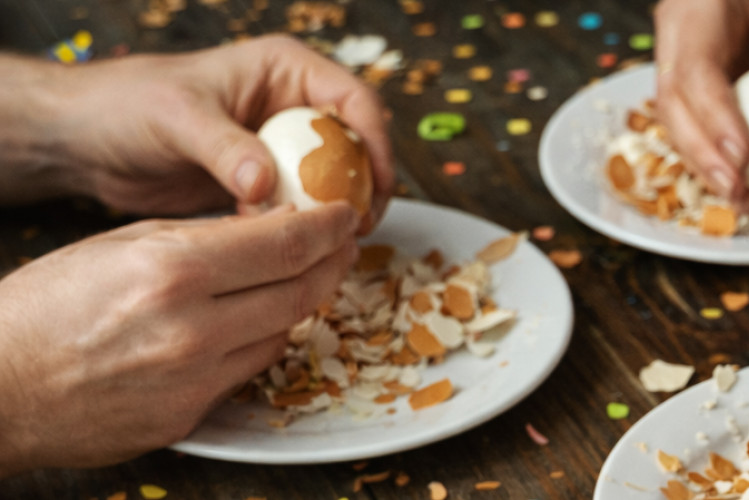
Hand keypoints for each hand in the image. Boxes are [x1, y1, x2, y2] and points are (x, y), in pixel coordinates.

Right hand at [0, 203, 358, 473]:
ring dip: (299, 303)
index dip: (327, 228)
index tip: (344, 216)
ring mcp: (194, 380)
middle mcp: (192, 328)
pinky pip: (247, 372)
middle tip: (343, 245)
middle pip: (300, 292)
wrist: (0, 386)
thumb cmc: (45, 304)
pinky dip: (260, 341)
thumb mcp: (122, 245)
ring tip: (301, 277)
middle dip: (332, 264)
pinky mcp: (189, 417)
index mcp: (173, 270)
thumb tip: (271, 225)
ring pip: (281, 334)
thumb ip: (203, 237)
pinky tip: (252, 321)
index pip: (286, 244)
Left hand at [46, 35, 393, 228]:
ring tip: (331, 247)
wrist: (87, 139)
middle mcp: (291, 107)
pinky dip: (299, 230)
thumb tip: (265, 184)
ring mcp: (279, 148)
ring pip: (330, 182)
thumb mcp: (179, 117)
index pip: (354, 101)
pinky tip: (290, 253)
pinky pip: (297, 208)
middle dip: (363, 187)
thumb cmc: (128, 104)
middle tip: (358, 227)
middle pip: (355, 147)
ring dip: (333, 214)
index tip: (377, 186)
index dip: (376, 143)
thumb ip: (224, 148)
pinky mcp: (262, 184)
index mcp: (285, 72)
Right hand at [654, 0, 748, 205]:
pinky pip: (691, 122)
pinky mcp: (687, 80)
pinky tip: (740, 181)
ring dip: (705, 164)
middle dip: (703, 156)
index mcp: (702, 8)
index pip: (696, 69)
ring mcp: (675, 55)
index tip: (744, 157)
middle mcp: (677, 32)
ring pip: (674, 119)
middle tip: (738, 192)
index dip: (716, 118)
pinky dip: (714, 154)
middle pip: (672, 102)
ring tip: (741, 198)